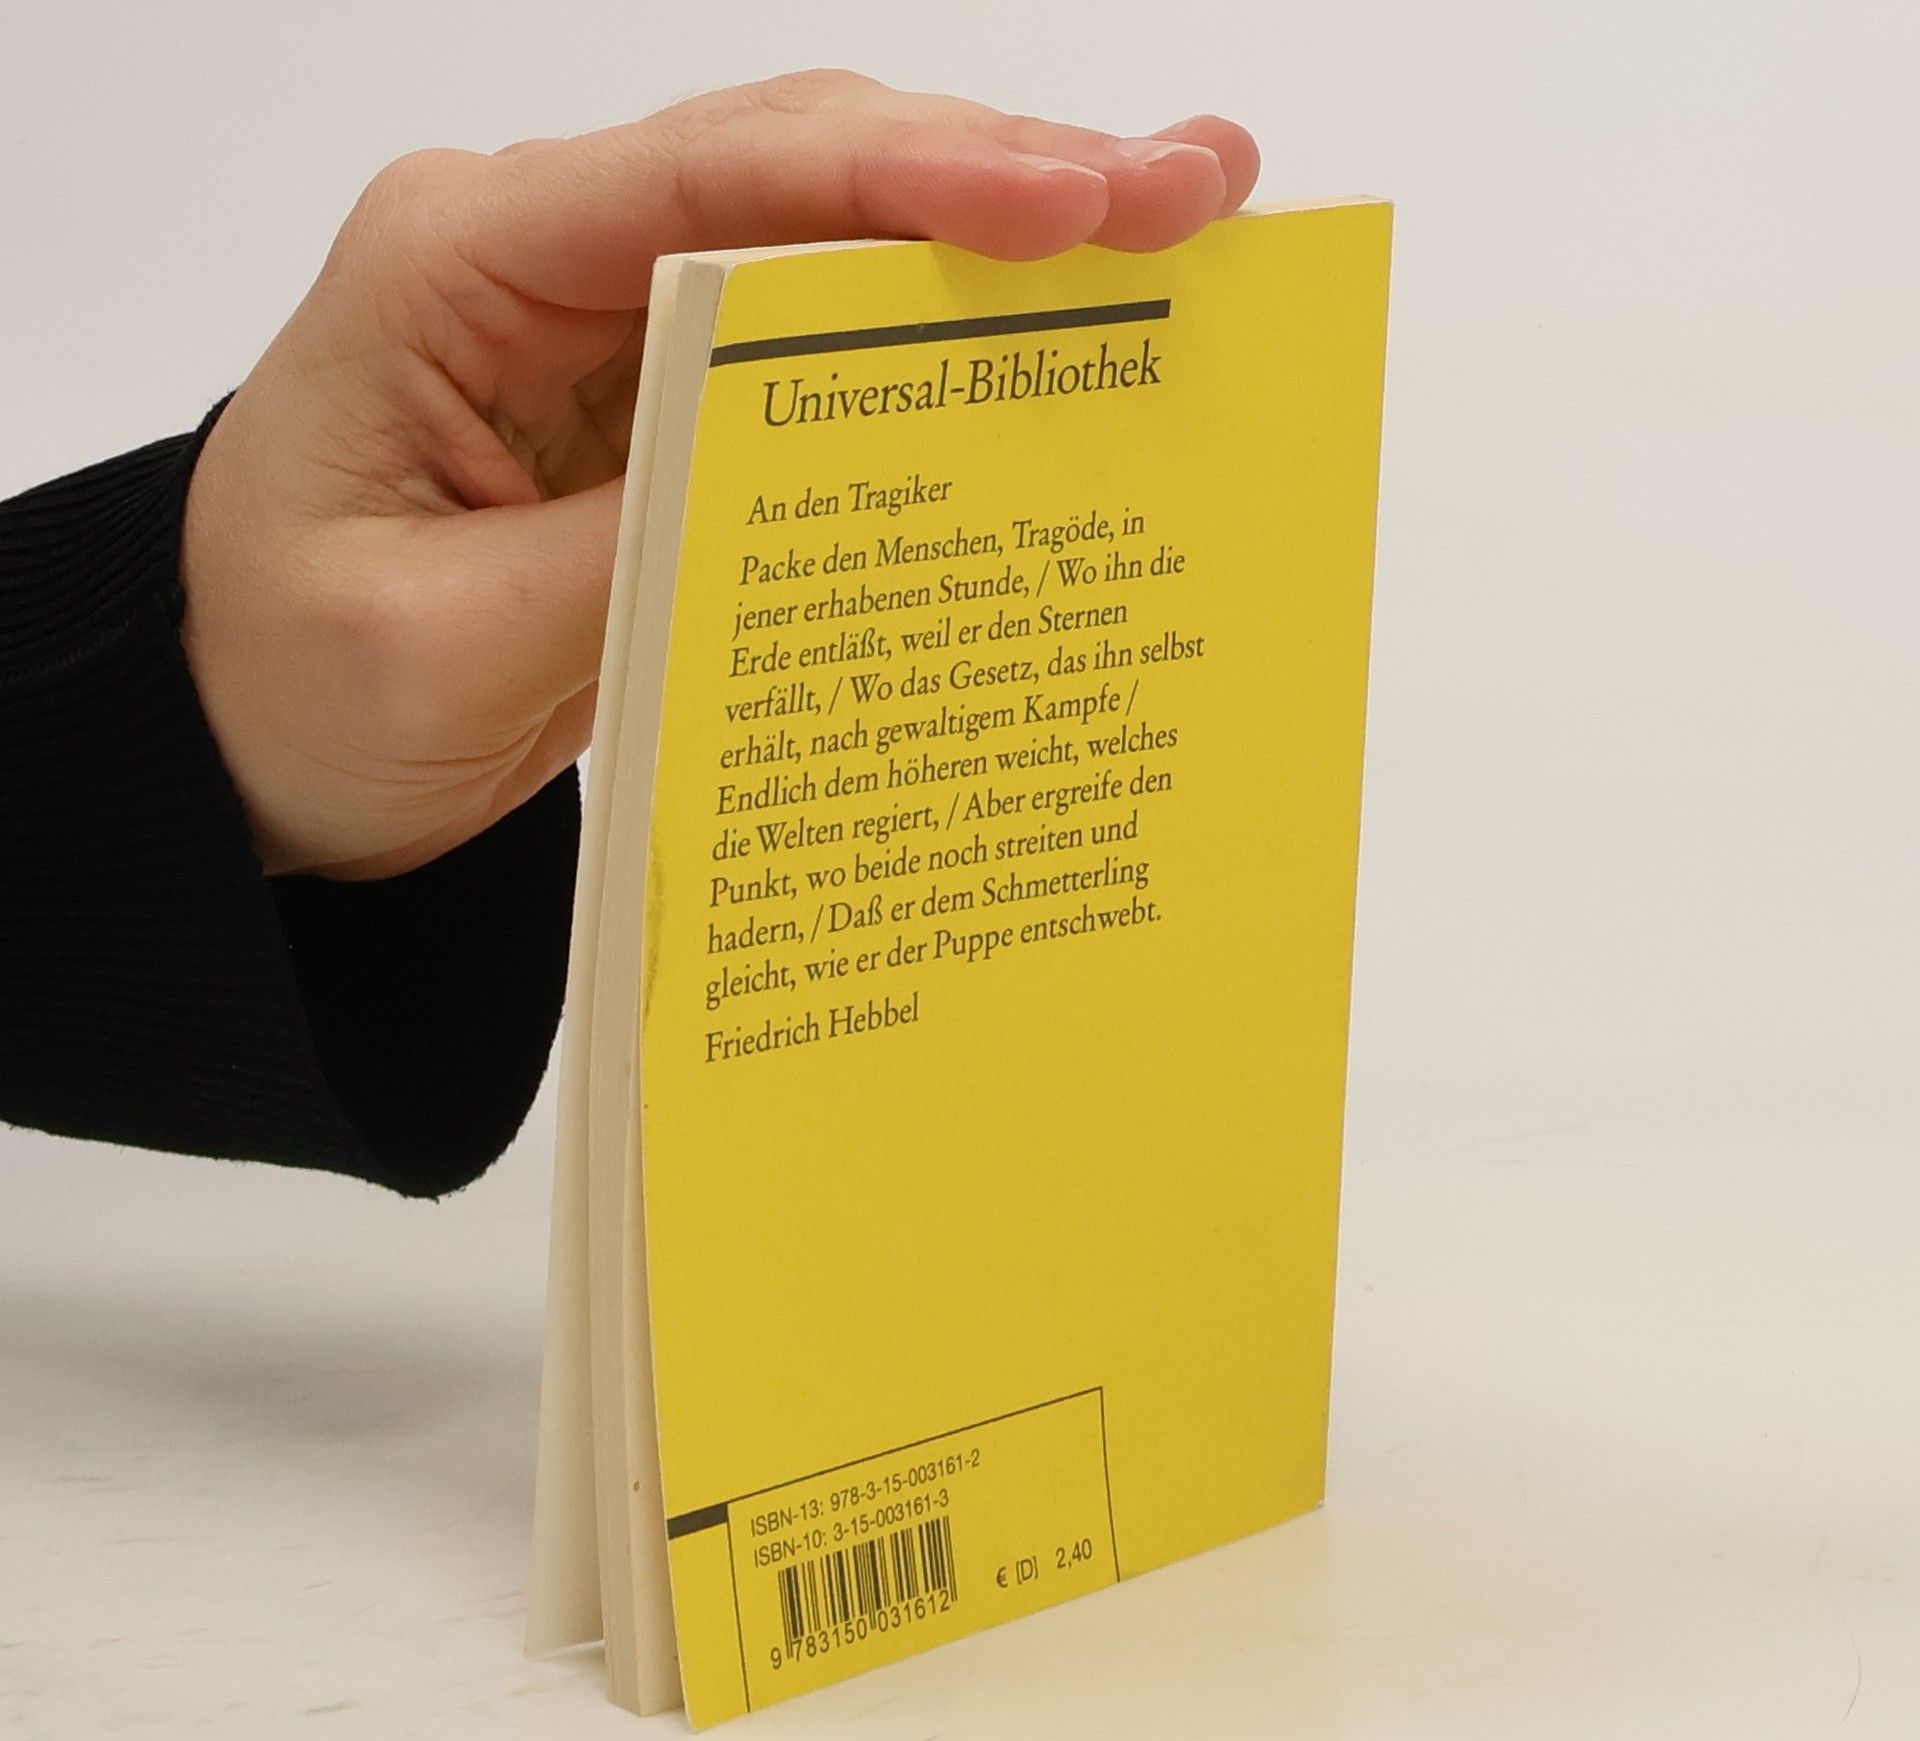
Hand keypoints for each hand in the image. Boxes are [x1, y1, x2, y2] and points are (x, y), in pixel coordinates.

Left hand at [180, 69, 1258, 878]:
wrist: (259, 747)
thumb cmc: (287, 682)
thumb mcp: (437, 643)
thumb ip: (627, 553)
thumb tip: (817, 491)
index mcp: (460, 263)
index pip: (706, 183)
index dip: (902, 180)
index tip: (1067, 207)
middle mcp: (550, 254)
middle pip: (800, 173)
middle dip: (1006, 179)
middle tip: (1191, 192)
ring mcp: (618, 325)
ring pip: (833, 243)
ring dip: (1002, 242)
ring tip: (1178, 230)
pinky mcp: (668, 406)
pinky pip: (823, 357)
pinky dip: (946, 345)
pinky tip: (1063, 339)